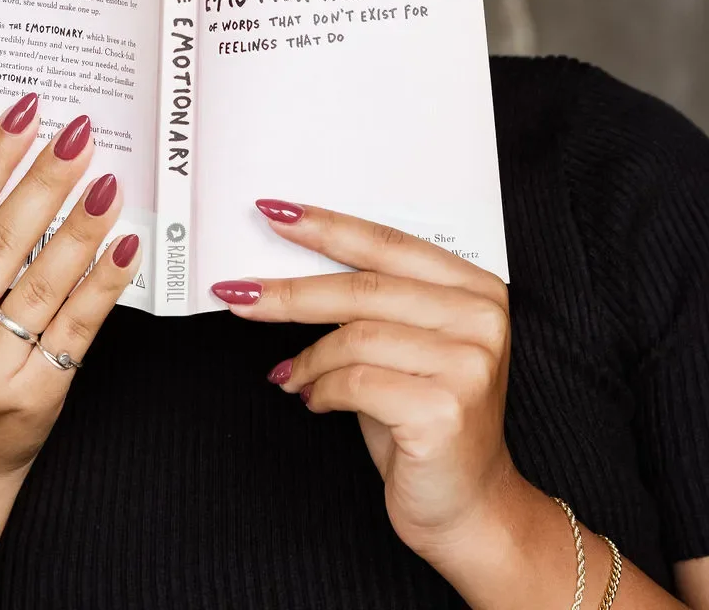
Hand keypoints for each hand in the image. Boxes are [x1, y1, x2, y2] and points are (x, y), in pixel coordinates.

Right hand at [0, 95, 139, 481]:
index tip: (26, 111)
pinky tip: (127, 243)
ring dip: (84, 223)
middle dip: (46, 179)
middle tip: (81, 133)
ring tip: (110, 179)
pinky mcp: (35, 392)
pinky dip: (105, 279)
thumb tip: (17, 159)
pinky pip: (79, 322)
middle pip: (3, 238)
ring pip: (46, 277)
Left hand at [211, 202, 517, 560]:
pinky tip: (315, 401)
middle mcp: (480, 319)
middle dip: (291, 291)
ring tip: (291, 376)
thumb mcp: (405, 346)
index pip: (387, 243)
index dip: (326, 227)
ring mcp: (468, 364)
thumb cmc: (425, 418)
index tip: (274, 213)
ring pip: (354, 337)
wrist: (469, 507)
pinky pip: (355, 382)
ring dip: (309, 358)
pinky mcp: (445, 409)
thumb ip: (371, 302)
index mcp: (475, 289)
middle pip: (363, 288)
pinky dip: (322, 389)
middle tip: (240, 293)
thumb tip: (286, 270)